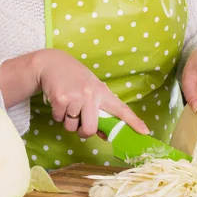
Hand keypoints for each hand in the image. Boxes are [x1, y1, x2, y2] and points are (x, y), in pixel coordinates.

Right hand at [33, 49, 149, 138]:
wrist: (52, 63)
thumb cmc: (74, 77)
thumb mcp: (90, 88)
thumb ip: (98, 108)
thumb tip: (103, 134)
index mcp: (102, 92)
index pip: (121, 109)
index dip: (134, 121)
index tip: (145, 132)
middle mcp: (90, 94)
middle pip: (90, 129)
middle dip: (83, 132)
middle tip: (78, 124)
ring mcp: (75, 97)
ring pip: (71, 127)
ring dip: (68, 122)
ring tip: (67, 106)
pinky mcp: (60, 99)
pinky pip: (59, 119)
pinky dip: (57, 115)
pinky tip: (58, 101)